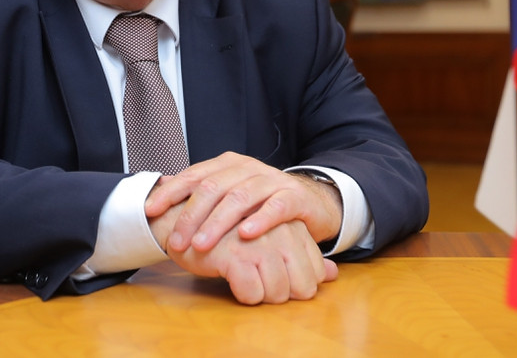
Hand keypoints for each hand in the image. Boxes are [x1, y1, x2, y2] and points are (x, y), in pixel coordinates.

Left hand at [144, 152, 342, 252]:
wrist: (309, 201)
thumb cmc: (260, 203)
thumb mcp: (228, 195)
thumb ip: (198, 192)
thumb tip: (158, 189)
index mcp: (228, 165)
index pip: (194, 175)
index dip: (171, 192)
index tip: (150, 211)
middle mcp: (248, 168)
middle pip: (214, 187)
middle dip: (191, 215)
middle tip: (177, 241)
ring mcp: (272, 180)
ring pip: (241, 197)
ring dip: (218, 222)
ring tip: (202, 245)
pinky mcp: (294, 196)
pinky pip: (276, 206)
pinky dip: (260, 220)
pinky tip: (245, 235)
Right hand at [163, 218, 338, 304]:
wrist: (184, 219)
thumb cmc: (231, 233)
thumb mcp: (272, 240)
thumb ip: (303, 255)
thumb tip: (332, 274)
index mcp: (292, 226)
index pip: (314, 274)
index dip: (297, 287)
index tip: (277, 284)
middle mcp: (281, 231)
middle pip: (301, 287)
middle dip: (283, 296)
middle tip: (262, 289)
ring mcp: (259, 242)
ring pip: (278, 293)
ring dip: (262, 297)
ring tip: (244, 282)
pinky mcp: (235, 254)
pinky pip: (252, 293)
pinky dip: (243, 295)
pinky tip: (230, 279)